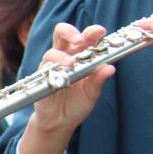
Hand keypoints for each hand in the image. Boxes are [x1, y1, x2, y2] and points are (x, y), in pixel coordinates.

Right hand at [19, 23, 113, 153]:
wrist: (60, 122)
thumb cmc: (78, 103)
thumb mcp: (92, 92)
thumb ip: (99, 79)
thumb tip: (111, 68)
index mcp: (81, 55)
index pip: (86, 37)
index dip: (92, 31)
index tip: (101, 31)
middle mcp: (66, 56)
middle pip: (63, 33)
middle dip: (71, 32)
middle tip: (81, 40)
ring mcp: (52, 65)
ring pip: (52, 50)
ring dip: (62, 56)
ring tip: (71, 64)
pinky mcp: (42, 77)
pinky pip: (44, 68)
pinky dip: (53, 70)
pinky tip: (60, 76)